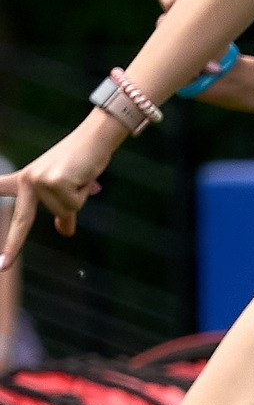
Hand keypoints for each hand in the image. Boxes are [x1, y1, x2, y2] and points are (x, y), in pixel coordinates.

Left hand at [2, 119, 114, 270]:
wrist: (95, 137)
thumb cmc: (83, 160)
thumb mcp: (69, 187)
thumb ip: (63, 211)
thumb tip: (65, 232)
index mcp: (26, 180)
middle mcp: (27, 180)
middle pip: (22, 220)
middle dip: (12, 245)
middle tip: (3, 267)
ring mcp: (39, 181)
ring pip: (64, 211)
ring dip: (78, 198)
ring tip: (81, 178)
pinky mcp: (54, 182)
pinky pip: (74, 205)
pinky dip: (84, 194)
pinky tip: (84, 177)